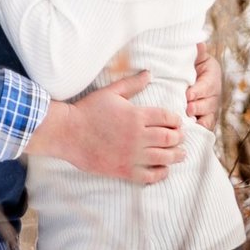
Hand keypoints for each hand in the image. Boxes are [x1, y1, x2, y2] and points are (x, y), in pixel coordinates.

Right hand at [27, 70, 184, 184]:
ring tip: (180, 153)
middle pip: (169, 138)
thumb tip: (149, 74)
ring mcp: (133, 155)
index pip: (166, 118)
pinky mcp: (126, 170)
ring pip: (165, 158)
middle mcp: (138, 137)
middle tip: (181, 137)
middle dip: (179, 137)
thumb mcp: (110, 92)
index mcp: (136, 116)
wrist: (68, 132)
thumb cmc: (88, 110)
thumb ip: (132, 84)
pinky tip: (164, 168)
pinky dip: (162, 173)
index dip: (176, 120)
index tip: (177, 121)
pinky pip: (151, 176)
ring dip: (176, 155)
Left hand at [186, 42, 220, 130]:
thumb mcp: (195, 55)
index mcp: (212, 76)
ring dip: (199, 119)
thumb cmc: (192, 63)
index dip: (198, 91)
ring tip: (188, 120)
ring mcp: (211, 107)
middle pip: (209, 103)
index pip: (207, 85)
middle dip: (198, 106)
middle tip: (187, 108)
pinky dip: (200, 130)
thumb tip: (199, 43)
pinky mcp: (206, 118)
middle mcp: (214, 93)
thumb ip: (197, 51)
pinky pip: (206, 126)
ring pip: (208, 116)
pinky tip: (192, 132)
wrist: (191, 73)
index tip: (188, 95)